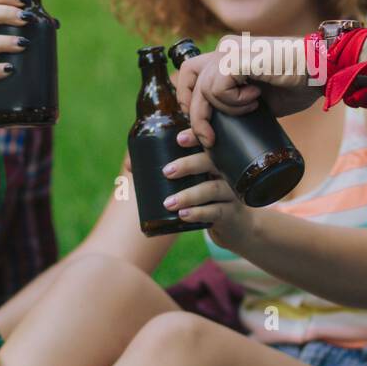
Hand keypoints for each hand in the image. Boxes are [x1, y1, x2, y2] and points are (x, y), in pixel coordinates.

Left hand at [164, 128, 256, 249]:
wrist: (236, 228)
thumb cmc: (207, 199)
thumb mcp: (195, 183)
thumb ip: (167, 171)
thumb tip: (130, 165)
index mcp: (215, 160)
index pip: (208, 142)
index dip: (195, 137)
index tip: (178, 139)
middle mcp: (226, 172)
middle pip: (211, 162)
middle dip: (188, 164)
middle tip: (166, 171)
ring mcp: (230, 193)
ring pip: (212, 188)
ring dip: (189, 194)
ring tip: (168, 203)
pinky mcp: (231, 214)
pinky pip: (216, 211)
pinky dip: (199, 212)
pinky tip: (183, 215)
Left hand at [173, 35, 320, 147]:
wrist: (322, 71)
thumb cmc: (297, 84)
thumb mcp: (258, 99)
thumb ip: (236, 104)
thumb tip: (213, 131)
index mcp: (228, 54)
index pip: (190, 72)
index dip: (189, 99)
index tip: (202, 124)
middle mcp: (226, 47)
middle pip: (188, 78)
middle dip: (195, 113)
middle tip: (209, 137)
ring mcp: (231, 49)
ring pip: (204, 88)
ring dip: (226, 108)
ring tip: (253, 106)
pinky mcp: (238, 57)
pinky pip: (218, 88)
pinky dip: (234, 101)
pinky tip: (256, 97)